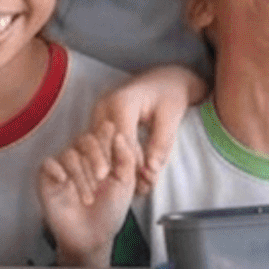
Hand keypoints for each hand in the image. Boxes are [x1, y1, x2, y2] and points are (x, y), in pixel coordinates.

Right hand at [37, 124, 139, 267]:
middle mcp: (82, 156)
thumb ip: (125, 158)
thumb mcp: (125, 185)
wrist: (93, 237)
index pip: (102, 134)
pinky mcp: (47, 178)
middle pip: (85, 140)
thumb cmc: (109, 211)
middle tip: (102, 176)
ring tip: (88, 198)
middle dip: (96, 156)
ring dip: (81, 176)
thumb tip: (118, 134)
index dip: (107, 137)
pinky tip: (64, 181)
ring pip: (69, 155)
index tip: (112, 139)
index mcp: (102, 154)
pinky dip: (57, 170)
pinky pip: (48, 164)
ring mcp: (64, 166)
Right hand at [86, 66, 204, 193]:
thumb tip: (150, 172)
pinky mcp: (97, 120)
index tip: (145, 184)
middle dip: (123, 170)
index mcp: (121, 103)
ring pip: (102, 148)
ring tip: (136, 186)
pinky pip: (102, 145)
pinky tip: (128, 174)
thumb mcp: (171, 118)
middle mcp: (103, 106)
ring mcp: (97, 113)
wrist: (163, 79)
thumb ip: (160, 145)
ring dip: (117, 168)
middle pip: (107, 147)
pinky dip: (114, 160)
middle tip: (140, 190)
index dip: (133, 166)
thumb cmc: (169, 95)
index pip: (123, 143)